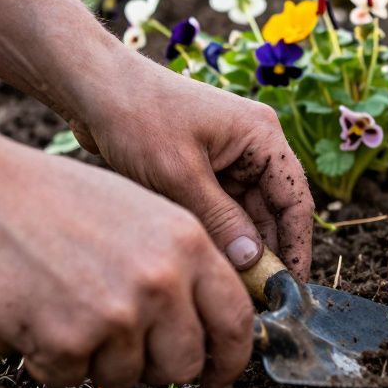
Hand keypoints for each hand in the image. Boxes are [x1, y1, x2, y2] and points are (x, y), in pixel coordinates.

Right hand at [0, 142, 252, 387]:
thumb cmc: (54, 199)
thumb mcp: (145, 211)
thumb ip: (183, 260)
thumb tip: (207, 316)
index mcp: (189, 244)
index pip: (236, 319)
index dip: (233, 358)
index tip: (221, 376)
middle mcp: (163, 280)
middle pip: (185, 362)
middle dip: (158, 366)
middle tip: (127, 349)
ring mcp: (119, 313)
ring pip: (129, 377)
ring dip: (100, 361)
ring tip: (71, 313)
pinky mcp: (70, 340)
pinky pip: (73, 379)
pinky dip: (52, 361)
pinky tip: (38, 318)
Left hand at [70, 56, 314, 279]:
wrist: (90, 87)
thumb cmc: (136, 116)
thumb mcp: (179, 174)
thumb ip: (220, 220)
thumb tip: (252, 263)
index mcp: (262, 136)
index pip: (295, 199)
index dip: (298, 246)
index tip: (289, 288)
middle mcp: (252, 146)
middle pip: (272, 212)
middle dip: (264, 253)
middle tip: (254, 299)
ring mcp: (227, 158)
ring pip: (244, 215)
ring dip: (237, 247)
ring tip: (227, 288)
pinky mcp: (201, 169)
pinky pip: (219, 211)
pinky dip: (215, 235)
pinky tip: (206, 264)